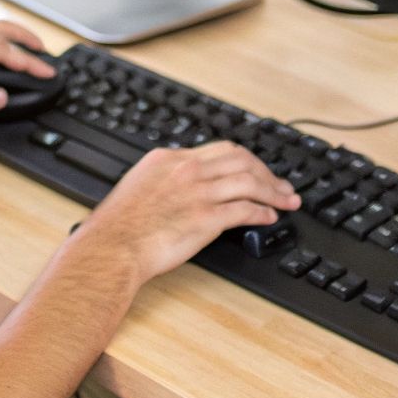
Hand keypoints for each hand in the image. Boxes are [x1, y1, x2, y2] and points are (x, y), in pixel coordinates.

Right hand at [77, 142, 300, 283]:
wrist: (111, 248)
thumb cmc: (119, 227)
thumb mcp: (140, 185)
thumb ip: (166, 179)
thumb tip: (184, 187)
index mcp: (170, 160)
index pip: (222, 150)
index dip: (247, 160)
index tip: (258, 170)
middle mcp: (187, 171)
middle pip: (242, 161)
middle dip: (268, 173)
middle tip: (282, 186)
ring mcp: (198, 193)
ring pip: (249, 182)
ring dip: (273, 192)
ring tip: (286, 201)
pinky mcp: (205, 219)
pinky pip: (244, 210)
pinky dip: (262, 212)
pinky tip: (269, 217)